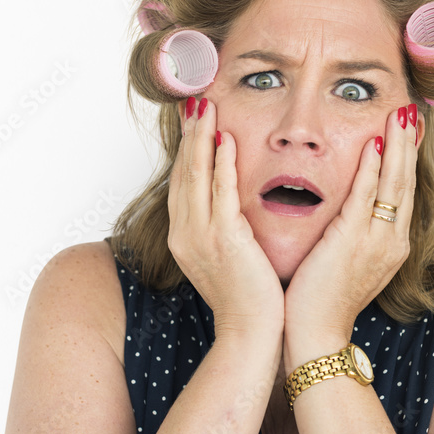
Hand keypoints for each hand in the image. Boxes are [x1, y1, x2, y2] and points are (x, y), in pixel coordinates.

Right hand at [167, 96, 284, 338]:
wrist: (251, 332)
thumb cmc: (246, 298)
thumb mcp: (227, 258)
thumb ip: (224, 228)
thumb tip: (231, 207)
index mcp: (184, 238)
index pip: (182, 183)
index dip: (186, 150)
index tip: (193, 121)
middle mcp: (185, 234)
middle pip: (184, 174)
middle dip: (190, 135)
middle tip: (196, 101)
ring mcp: (200, 237)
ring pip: (197, 177)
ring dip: (202, 139)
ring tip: (207, 108)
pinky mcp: (224, 240)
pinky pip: (220, 194)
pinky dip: (221, 165)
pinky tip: (226, 140)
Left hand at [284, 104, 417, 361]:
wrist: (315, 334)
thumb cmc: (323, 302)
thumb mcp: (346, 263)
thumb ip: (352, 234)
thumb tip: (347, 212)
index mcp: (391, 246)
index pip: (402, 194)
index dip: (405, 161)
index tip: (405, 132)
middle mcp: (391, 241)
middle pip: (406, 183)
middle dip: (408, 145)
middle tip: (409, 111)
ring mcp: (376, 242)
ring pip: (393, 185)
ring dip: (397, 147)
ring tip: (399, 115)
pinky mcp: (353, 242)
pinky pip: (367, 198)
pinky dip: (373, 171)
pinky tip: (374, 146)